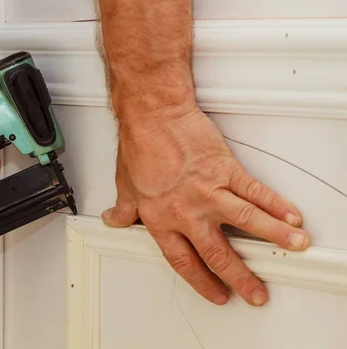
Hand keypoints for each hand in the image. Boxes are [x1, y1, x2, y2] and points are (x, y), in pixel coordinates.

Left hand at [103, 104, 310, 306]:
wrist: (153, 116)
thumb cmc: (139, 147)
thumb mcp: (125, 185)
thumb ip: (125, 209)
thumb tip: (116, 220)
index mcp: (161, 219)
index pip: (183, 261)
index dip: (201, 281)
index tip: (216, 293)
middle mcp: (186, 211)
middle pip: (218, 253)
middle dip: (240, 278)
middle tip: (255, 293)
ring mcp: (209, 191)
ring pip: (246, 221)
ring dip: (273, 238)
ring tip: (292, 250)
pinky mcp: (225, 169)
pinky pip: (255, 191)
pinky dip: (275, 204)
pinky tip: (289, 216)